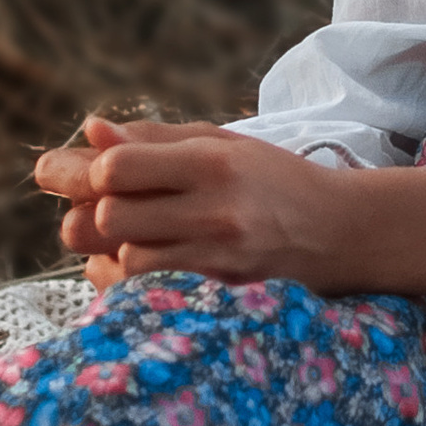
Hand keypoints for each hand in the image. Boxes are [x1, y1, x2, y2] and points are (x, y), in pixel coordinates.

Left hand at [32, 117, 425, 300]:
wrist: (340, 233)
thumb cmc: (271, 179)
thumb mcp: (220, 143)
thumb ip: (152, 140)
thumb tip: (88, 132)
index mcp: (212, 160)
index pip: (119, 168)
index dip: (89, 171)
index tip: (91, 172)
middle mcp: (214, 209)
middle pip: (110, 216)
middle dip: (85, 211)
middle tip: (90, 206)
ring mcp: (217, 258)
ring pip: (122, 257)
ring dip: (101, 246)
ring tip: (112, 233)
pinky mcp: (218, 293)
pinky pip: (143, 291)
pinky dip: (120, 277)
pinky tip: (126, 261)